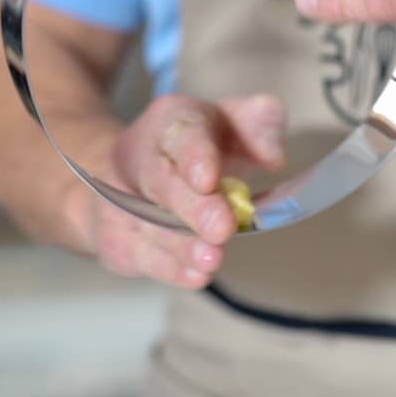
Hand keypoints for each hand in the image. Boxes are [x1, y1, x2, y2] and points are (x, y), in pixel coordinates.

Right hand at [79, 94, 285, 289]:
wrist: (135, 179)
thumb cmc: (201, 151)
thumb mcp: (235, 123)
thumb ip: (261, 126)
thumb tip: (274, 157)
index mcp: (172, 121)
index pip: (181, 132)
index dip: (194, 156)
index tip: (209, 179)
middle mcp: (141, 157)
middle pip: (162, 181)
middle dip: (193, 206)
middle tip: (222, 227)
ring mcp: (124, 201)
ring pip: (151, 225)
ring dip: (182, 245)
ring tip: (211, 259)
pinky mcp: (121, 241)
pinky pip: (143, 256)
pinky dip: (171, 268)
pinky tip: (196, 275)